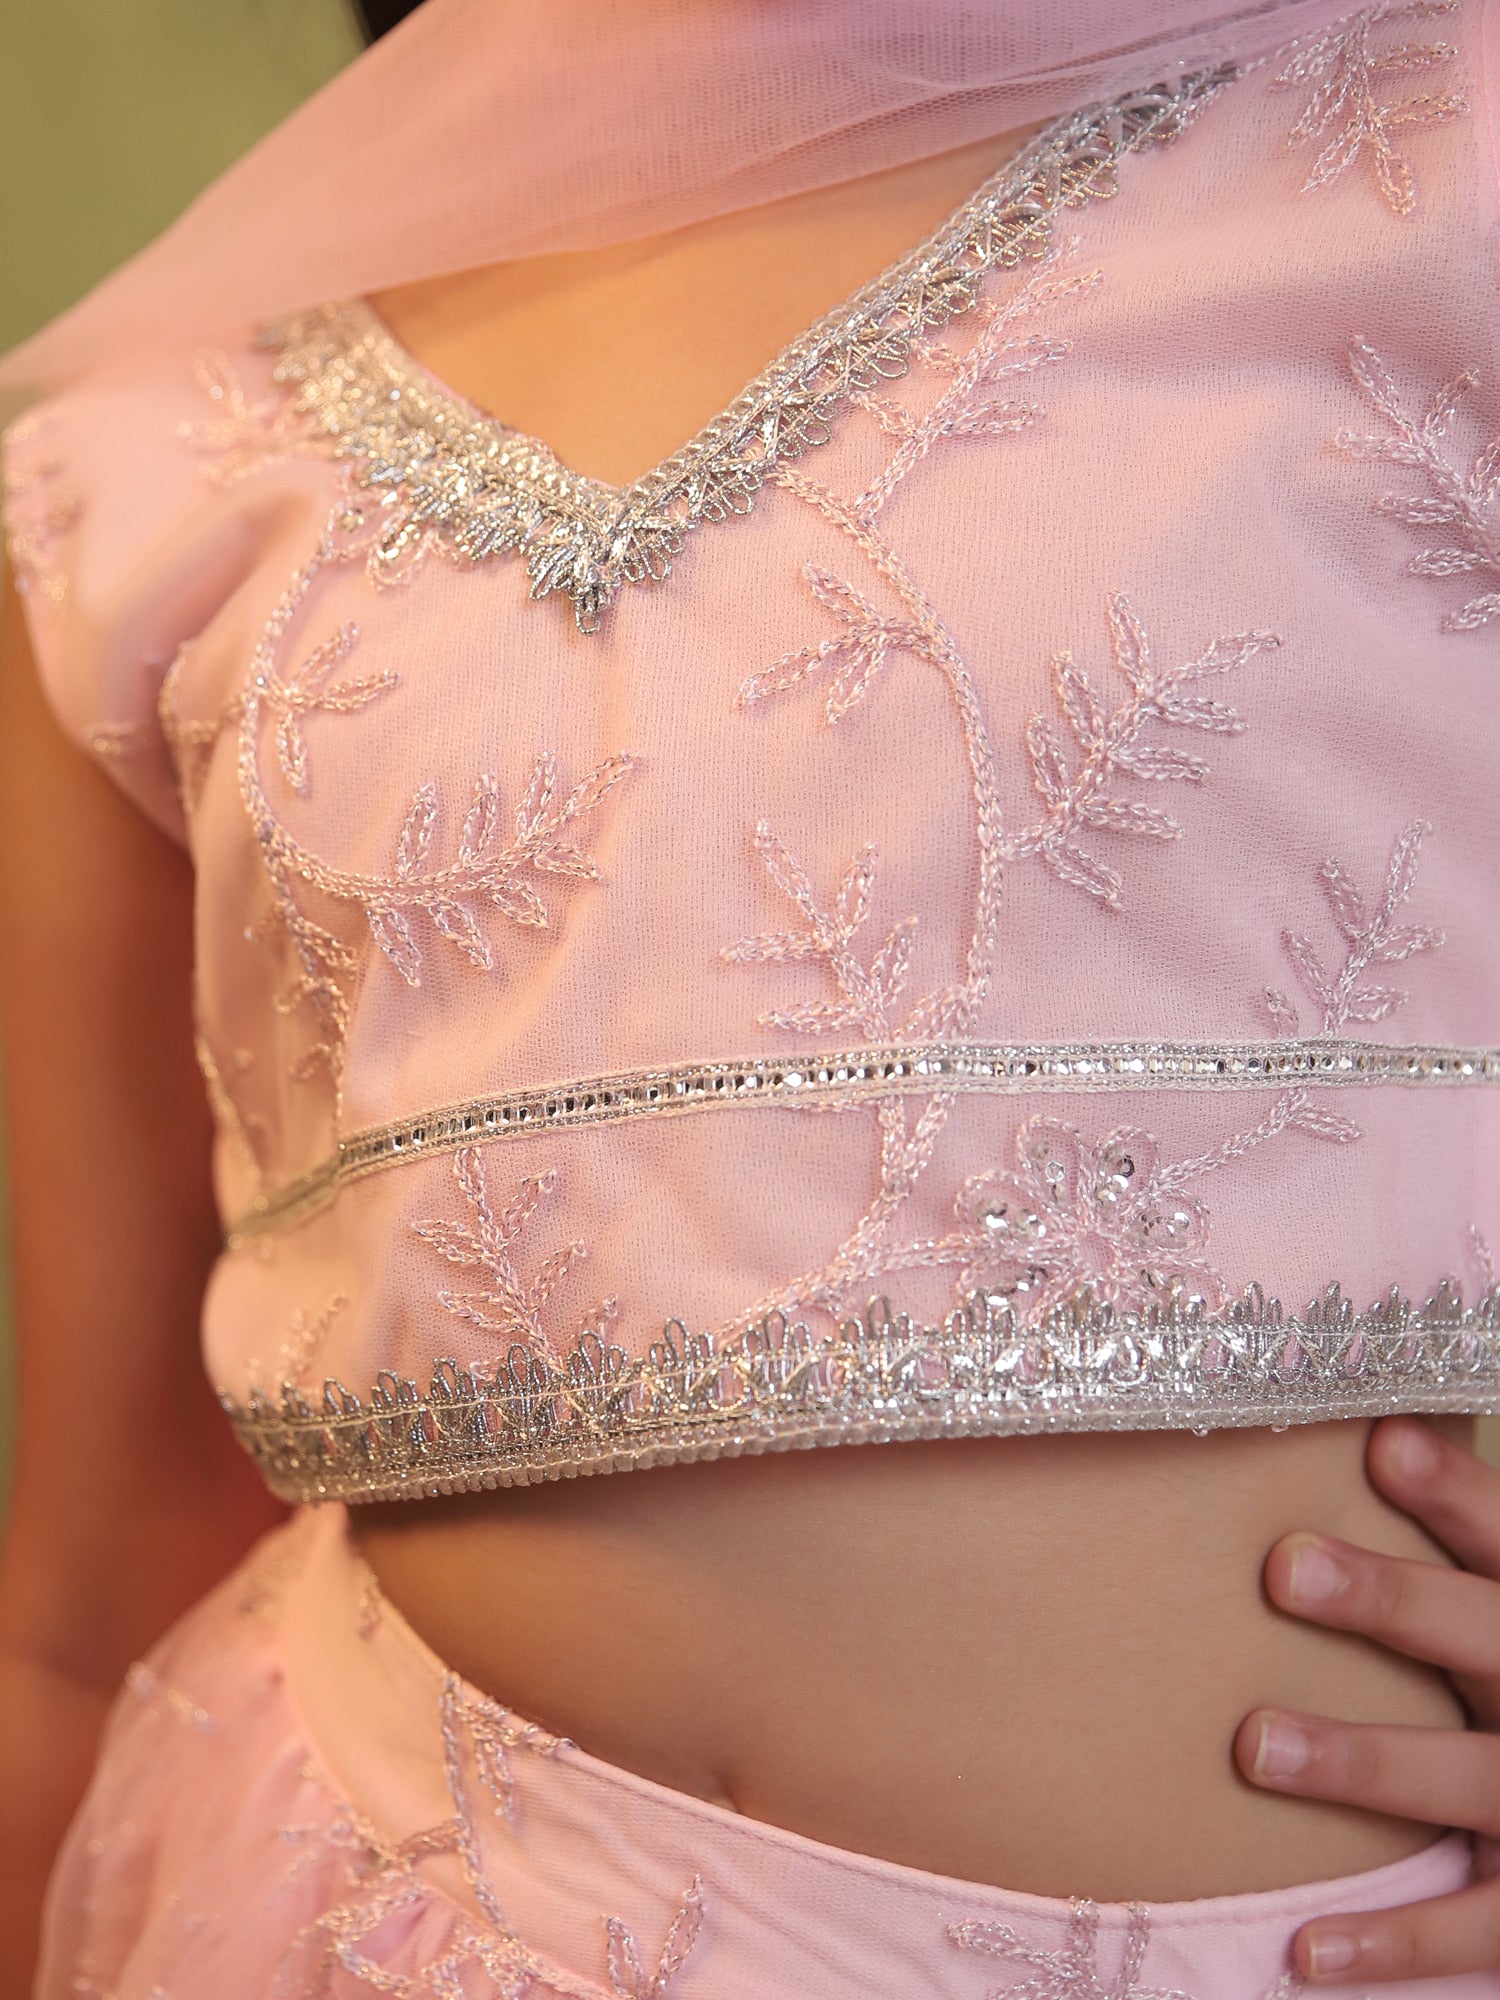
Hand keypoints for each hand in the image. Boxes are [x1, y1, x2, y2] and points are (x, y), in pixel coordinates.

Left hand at [1235, 1416, 1499, 1981]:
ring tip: (1252, 1744)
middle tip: (1285, 1565)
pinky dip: (1395, 1942)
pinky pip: (1478, 1931)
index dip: (1457, 1497)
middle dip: (1395, 1602)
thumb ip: (1459, 1553)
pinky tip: (1304, 1950)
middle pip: (1490, 1638)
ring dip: (1362, 1762)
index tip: (1381, 1444)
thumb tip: (1373, 1434)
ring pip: (1468, 1779)